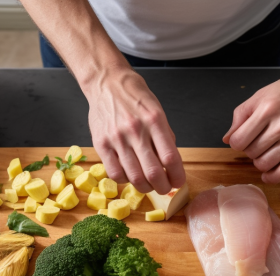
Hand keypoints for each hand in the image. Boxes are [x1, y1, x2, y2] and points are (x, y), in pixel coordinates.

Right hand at [86, 68, 185, 193]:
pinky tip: (130, 174)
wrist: (107, 83)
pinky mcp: (101, 144)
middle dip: (163, 187)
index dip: (177, 176)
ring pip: (134, 177)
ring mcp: (117, 138)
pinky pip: (115, 174)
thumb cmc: (135, 98)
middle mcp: (136, 130)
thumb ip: (165, 138)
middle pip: (153, 173)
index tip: (178, 182)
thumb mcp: (158, 112)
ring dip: (145, 187)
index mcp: (155, 121)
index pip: (170, 158)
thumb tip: (172, 166)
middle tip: (164, 188)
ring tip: (148, 184)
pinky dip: (126, 180)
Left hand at [223, 69, 279, 183]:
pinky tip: (268, 173)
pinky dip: (273, 177)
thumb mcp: (260, 96)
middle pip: (251, 153)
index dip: (236, 142)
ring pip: (265, 164)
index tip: (241, 139)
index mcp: (268, 109)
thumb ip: (240, 117)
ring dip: (259, 161)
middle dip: (249, 150)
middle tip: (256, 141)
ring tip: (264, 151)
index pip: (239, 141)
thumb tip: (227, 139)